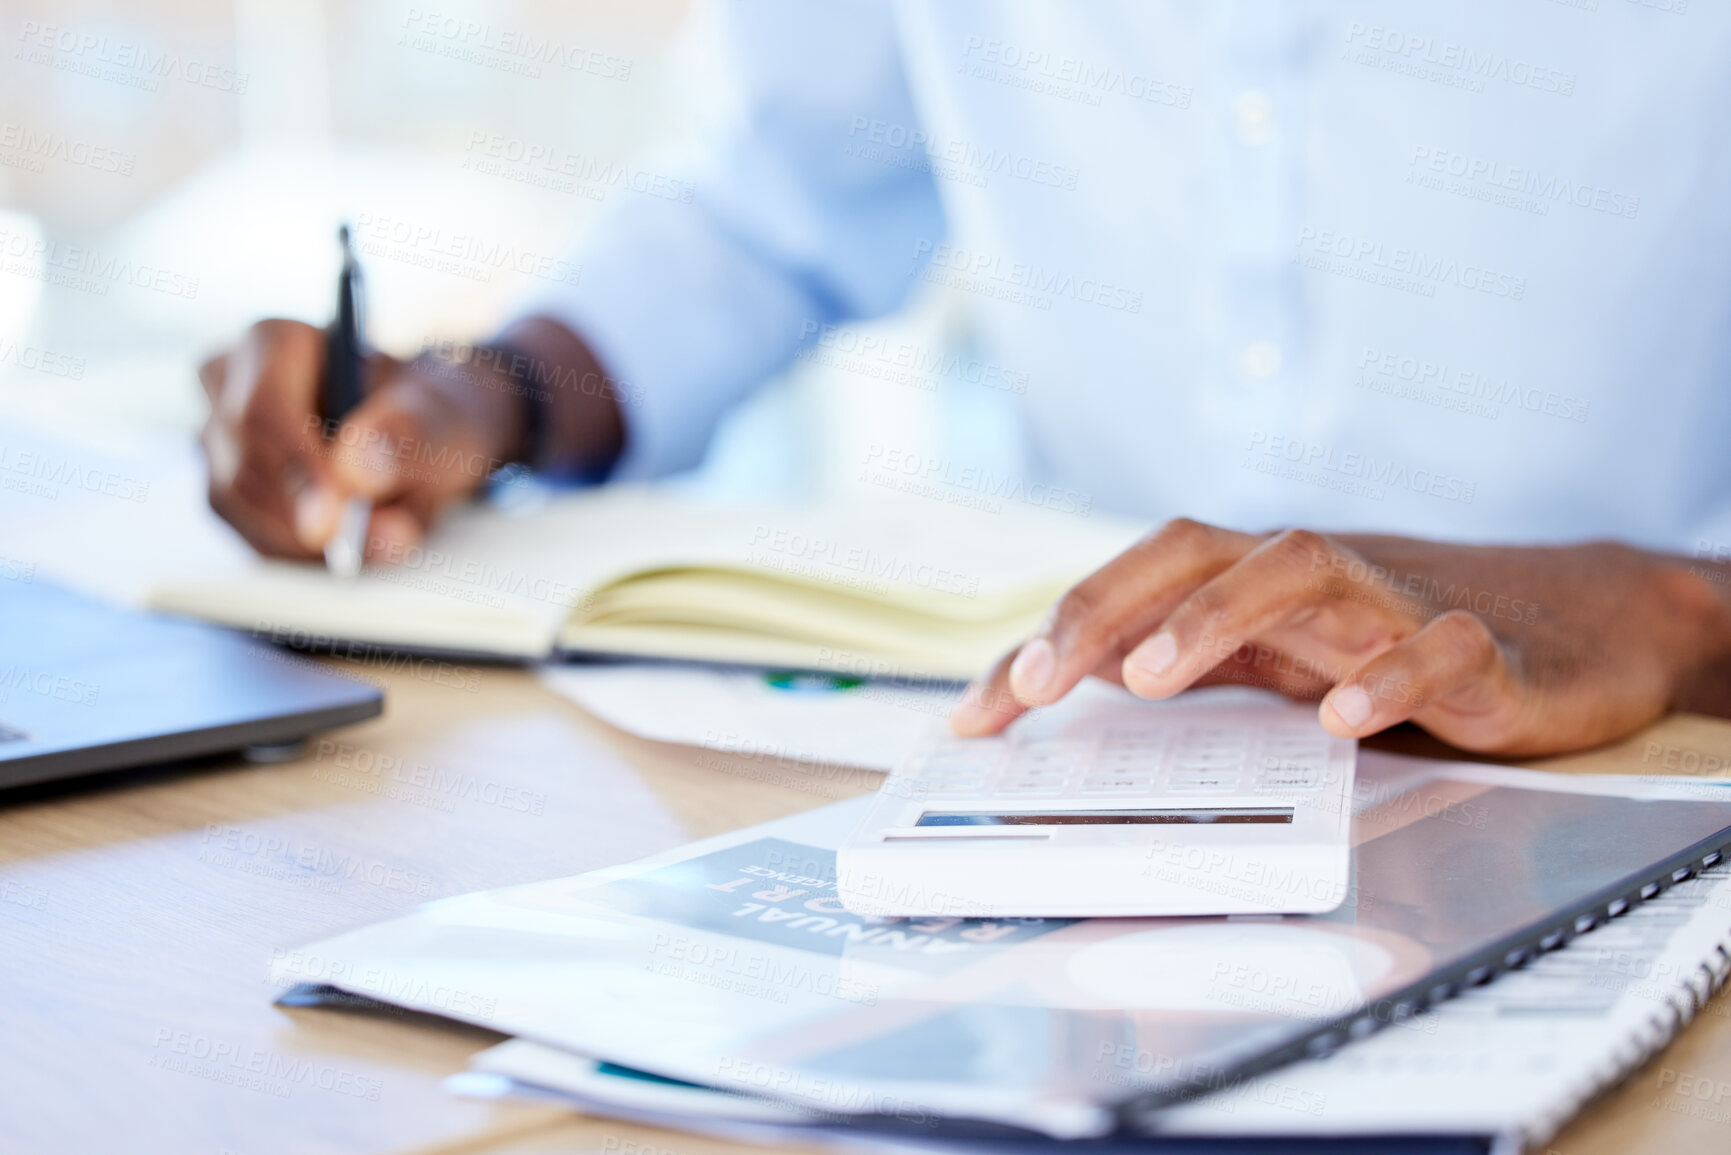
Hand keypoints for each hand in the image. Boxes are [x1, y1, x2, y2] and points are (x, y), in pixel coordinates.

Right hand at [197, 316, 621, 560]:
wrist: (430, 436)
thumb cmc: (433, 415)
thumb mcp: (444, 418)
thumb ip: (407, 436)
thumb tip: (358, 471)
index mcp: (273, 341)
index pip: (261, 412)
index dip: (294, 472)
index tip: (335, 520)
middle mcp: (227, 384)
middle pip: (240, 466)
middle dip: (305, 519)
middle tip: (371, 543)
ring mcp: (216, 438)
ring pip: (236, 506)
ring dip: (304, 541)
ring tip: (377, 537)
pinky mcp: (224, 487)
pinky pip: (246, 534)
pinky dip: (299, 553)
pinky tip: (347, 546)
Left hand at [949, 520, 1730, 755]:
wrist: (1572, 626)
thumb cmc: (1395, 642)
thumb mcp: (1276, 660)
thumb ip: (1188, 667)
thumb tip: (1071, 690)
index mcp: (1249, 584)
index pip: (1133, 584)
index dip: (1050, 634)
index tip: (979, 714)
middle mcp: (1308, 577)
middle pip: (1193, 553)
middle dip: (1105, 608)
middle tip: (1037, 682)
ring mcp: (1392, 601)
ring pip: (1301, 571)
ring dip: (1217, 616)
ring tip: (1154, 676)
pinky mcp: (1480, 648)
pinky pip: (1434, 646)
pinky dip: (1388, 675)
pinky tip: (1342, 721)